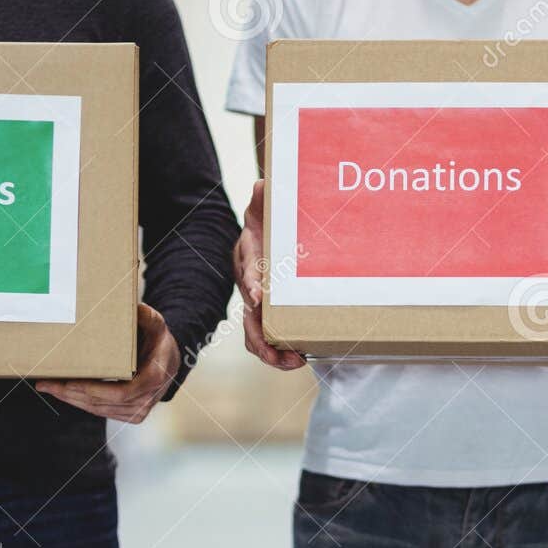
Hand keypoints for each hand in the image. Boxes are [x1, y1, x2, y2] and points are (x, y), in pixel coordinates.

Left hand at [36, 302, 179, 422]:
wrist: (170, 361)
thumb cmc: (158, 340)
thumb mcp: (156, 324)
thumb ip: (148, 317)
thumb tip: (136, 308)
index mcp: (154, 378)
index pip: (120, 393)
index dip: (93, 391)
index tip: (69, 382)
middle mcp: (147, 399)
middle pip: (103, 404)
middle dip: (72, 394)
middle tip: (46, 383)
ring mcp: (139, 411)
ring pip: (99, 410)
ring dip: (72, 400)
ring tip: (48, 387)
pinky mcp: (131, 415)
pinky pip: (102, 412)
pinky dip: (81, 402)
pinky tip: (64, 393)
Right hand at [234, 180, 304, 370]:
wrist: (268, 229)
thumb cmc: (269, 218)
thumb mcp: (265, 204)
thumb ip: (263, 196)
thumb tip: (262, 185)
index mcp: (248, 256)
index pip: (247, 271)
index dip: (250, 285)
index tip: (257, 298)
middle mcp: (249, 282)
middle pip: (248, 316)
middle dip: (261, 337)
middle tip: (278, 352)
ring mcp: (258, 302)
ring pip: (255, 333)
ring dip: (272, 352)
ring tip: (294, 361)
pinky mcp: (270, 313)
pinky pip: (269, 337)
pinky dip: (281, 351)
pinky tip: (300, 357)